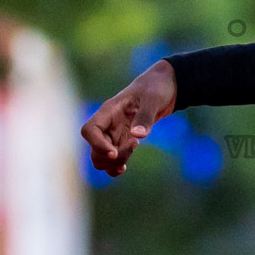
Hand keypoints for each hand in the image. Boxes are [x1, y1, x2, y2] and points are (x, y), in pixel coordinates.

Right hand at [80, 60, 177, 176]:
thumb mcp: (153, 98)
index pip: (90, 131)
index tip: (114, 153)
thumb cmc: (156, 87)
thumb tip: (137, 136)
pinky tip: (124, 167)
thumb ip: (145, 117)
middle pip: (95, 149)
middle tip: (134, 146)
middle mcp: (108, 124)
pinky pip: (112, 159)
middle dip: (111, 156)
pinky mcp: (123, 141)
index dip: (97, 145)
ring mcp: (114, 134)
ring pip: (101, 157)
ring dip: (113, 163)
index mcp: (109, 111)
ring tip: (134, 149)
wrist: (165, 86)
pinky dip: (114, 166)